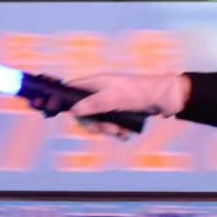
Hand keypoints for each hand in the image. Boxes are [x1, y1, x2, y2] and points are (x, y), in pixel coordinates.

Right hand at [66, 72, 189, 137]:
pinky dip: (116, 131)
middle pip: (82, 112)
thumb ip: (92, 104)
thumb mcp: (113, 98)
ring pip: (97, 121)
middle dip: (93, 124)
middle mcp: (99, 92)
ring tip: (120, 133)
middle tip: (107, 129)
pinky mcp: (119, 112)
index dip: (60, 100)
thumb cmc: (138, 93)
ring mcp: (109, 103)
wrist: (164, 98)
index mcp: (95, 83)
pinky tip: (125, 134)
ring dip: (107, 130)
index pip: (70, 89)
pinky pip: (110, 125)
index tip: (52, 111)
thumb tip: (73, 111)